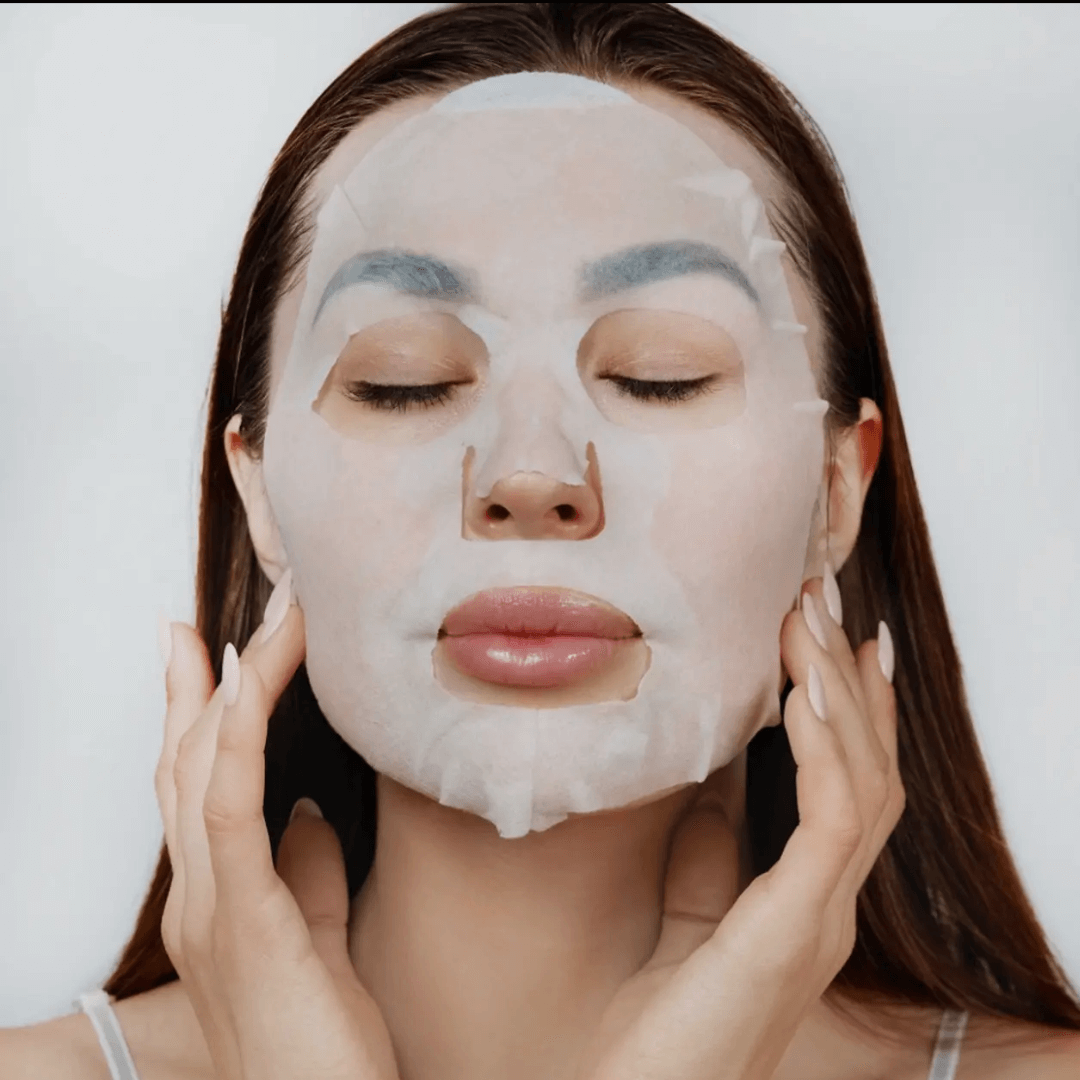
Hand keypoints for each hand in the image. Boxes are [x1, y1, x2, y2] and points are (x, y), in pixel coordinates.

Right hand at [155, 575, 397, 1079]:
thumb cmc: (322, 1051)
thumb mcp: (316, 944)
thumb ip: (306, 877)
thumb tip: (310, 813)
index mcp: (217, 901)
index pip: (197, 789)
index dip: (196, 718)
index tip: (208, 654)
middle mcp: (199, 898)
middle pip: (185, 767)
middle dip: (196, 685)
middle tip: (204, 619)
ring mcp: (211, 910)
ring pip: (201, 772)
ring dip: (229, 687)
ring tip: (262, 624)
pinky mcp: (244, 922)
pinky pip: (230, 811)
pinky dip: (234, 741)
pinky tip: (248, 687)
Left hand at [577, 574, 903, 1079]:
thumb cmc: (661, 1019)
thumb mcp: (693, 905)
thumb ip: (715, 842)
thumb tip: (717, 768)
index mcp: (810, 896)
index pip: (855, 784)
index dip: (855, 709)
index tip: (841, 638)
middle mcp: (831, 902)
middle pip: (870, 767)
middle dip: (850, 677)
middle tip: (825, 599)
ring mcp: (822, 916)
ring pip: (864, 781)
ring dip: (838, 693)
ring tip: (810, 622)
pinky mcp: (794, 927)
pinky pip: (832, 822)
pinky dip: (824, 751)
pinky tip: (798, 696)